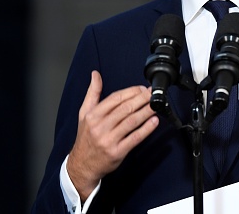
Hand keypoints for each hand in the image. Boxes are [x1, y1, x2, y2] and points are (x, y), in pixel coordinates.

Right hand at [67, 70, 158, 200]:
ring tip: (156, 105)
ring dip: (146, 112)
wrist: (82, 164)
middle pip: (125, 109)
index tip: (142, 88)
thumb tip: (95, 74)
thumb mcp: (84, 113)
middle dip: (142, 99)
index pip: (115, 98)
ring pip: (131, 122)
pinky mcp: (117, 152)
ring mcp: (109, 140)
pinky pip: (134, 138)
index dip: (131, 92)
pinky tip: (154, 122)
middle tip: (153, 94)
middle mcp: (100, 126)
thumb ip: (92, 93)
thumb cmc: (86, 137)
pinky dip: (146, 129)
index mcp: (93, 115)